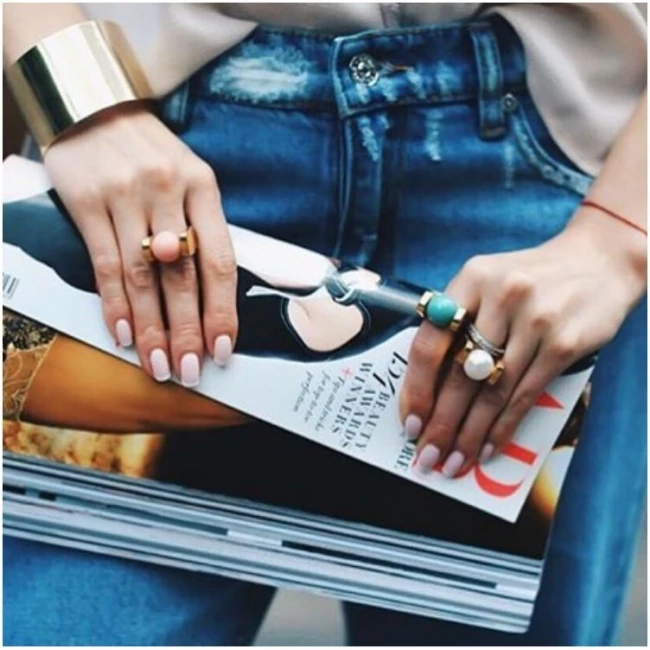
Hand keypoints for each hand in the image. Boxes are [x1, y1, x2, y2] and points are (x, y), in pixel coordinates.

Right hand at [44, 103, 236, 384]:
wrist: (93, 104)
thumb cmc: (151, 153)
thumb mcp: (190, 178)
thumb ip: (201, 228)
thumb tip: (208, 295)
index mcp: (203, 187)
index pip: (219, 260)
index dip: (222, 310)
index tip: (224, 349)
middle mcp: (168, 191)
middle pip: (183, 276)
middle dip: (188, 330)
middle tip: (191, 371)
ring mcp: (125, 196)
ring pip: (143, 277)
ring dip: (151, 328)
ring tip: (160, 366)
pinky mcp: (86, 202)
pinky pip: (103, 264)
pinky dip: (114, 304)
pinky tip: (122, 335)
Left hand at [400, 206, 646, 477]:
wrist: (598, 260)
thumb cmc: (531, 279)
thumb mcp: (488, 283)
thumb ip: (459, 320)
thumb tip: (426, 385)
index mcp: (470, 279)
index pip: (429, 342)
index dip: (416, 388)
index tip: (409, 423)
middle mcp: (500, 296)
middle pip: (458, 374)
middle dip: (440, 423)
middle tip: (427, 457)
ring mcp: (535, 320)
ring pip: (491, 391)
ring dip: (470, 434)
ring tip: (454, 462)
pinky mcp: (563, 343)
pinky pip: (525, 395)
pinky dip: (504, 427)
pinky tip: (489, 447)